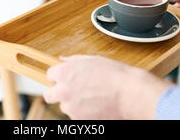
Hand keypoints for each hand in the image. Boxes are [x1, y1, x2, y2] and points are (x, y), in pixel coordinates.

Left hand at [43, 55, 173, 119]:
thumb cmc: (114, 75)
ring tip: (92, 97)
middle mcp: (63, 90)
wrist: (129, 94)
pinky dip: (83, 112)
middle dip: (58, 92)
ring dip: (73, 103)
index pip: (50, 75)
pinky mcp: (79, 120)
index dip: (59, 76)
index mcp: (64, 73)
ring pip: (64, 106)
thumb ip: (73, 61)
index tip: (66, 78)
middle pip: (49, 95)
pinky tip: (96, 105)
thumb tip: (62, 60)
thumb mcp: (92, 60)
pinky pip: (76, 116)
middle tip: (71, 91)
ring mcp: (70, 107)